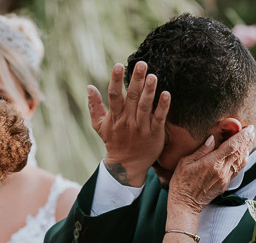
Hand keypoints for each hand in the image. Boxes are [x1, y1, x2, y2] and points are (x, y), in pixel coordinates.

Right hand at [88, 62, 169, 187]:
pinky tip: (166, 94)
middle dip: (136, 80)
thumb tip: (89, 87)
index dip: (115, 80)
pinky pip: (159, 118)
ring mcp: (141, 128)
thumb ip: (94, 106)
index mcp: (115, 118)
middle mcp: (127, 122)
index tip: (118, 65)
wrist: (127, 166)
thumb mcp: (100, 126)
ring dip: (149, 91)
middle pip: (131, 98)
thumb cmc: (114, 141)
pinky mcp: (154, 134)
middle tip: (142, 63)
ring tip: (152, 76)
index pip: (114, 96)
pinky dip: (162, 107)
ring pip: (145, 106)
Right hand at [167, 125, 255, 213]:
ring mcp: (225, 178)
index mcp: (212, 163)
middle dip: (246, 140)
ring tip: (247, 140)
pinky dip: (242, 160)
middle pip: (239, 152)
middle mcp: (221, 171)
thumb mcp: (185, 162)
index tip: (248, 128)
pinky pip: (237, 170)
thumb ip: (201, 150)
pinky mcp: (225, 184)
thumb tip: (212, 138)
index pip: (232, 146)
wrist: (185, 204)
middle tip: (250, 130)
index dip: (242, 136)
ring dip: (245, 149)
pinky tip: (241, 154)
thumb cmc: (181, 183)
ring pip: (241, 161)